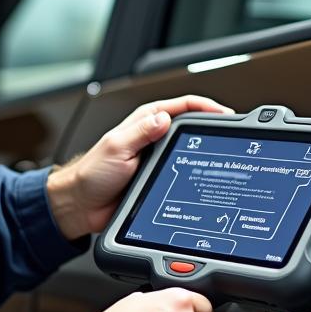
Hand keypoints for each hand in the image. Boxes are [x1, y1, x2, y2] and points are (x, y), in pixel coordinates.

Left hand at [47, 94, 233, 239]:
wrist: (81, 205)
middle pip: (190, 127)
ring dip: (203, 152)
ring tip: (221, 155)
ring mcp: (156, 158)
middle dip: (210, 129)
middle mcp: (152, 137)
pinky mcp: (157, 178)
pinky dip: (193, 173)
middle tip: (229, 136)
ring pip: (188, 150)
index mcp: (144, 122)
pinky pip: (181, 173)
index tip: (225, 114)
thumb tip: (164, 118)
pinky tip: (203, 177)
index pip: (182, 106)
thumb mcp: (118, 147)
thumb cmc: (91, 174)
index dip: (206, 107)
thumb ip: (142, 132)